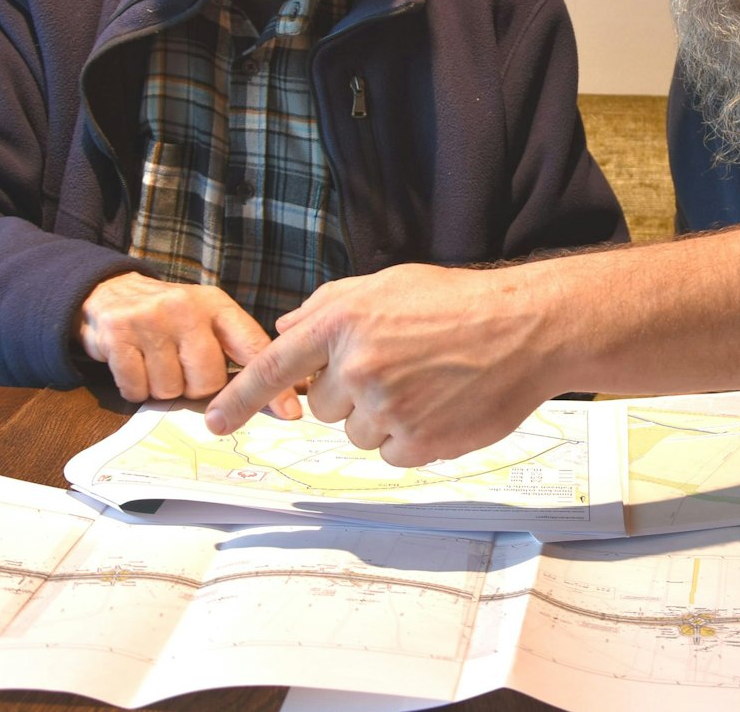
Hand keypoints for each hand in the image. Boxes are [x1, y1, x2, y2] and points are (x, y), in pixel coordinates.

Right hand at [79, 272, 273, 402]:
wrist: (110, 292)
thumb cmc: (170, 317)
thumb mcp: (208, 317)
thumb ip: (238, 348)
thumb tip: (274, 394)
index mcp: (215, 305)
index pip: (252, 348)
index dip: (273, 384)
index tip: (289, 412)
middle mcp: (185, 309)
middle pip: (208, 381)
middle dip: (197, 388)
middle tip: (183, 370)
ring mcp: (150, 321)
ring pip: (171, 390)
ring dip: (164, 388)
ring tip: (158, 363)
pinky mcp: (118, 336)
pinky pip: (137, 390)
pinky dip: (137, 389)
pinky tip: (137, 366)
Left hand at [205, 264, 567, 466]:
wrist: (526, 328)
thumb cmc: (459, 302)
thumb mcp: (387, 284)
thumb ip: (329, 307)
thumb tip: (285, 330)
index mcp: (343, 322)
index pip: (275, 366)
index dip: (238, 398)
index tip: (213, 422)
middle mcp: (357, 365)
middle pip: (323, 406)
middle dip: (351, 392)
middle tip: (400, 367)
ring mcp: (387, 407)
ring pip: (357, 433)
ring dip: (383, 417)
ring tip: (427, 384)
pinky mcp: (418, 441)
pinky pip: (391, 454)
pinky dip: (412, 438)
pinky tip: (441, 407)